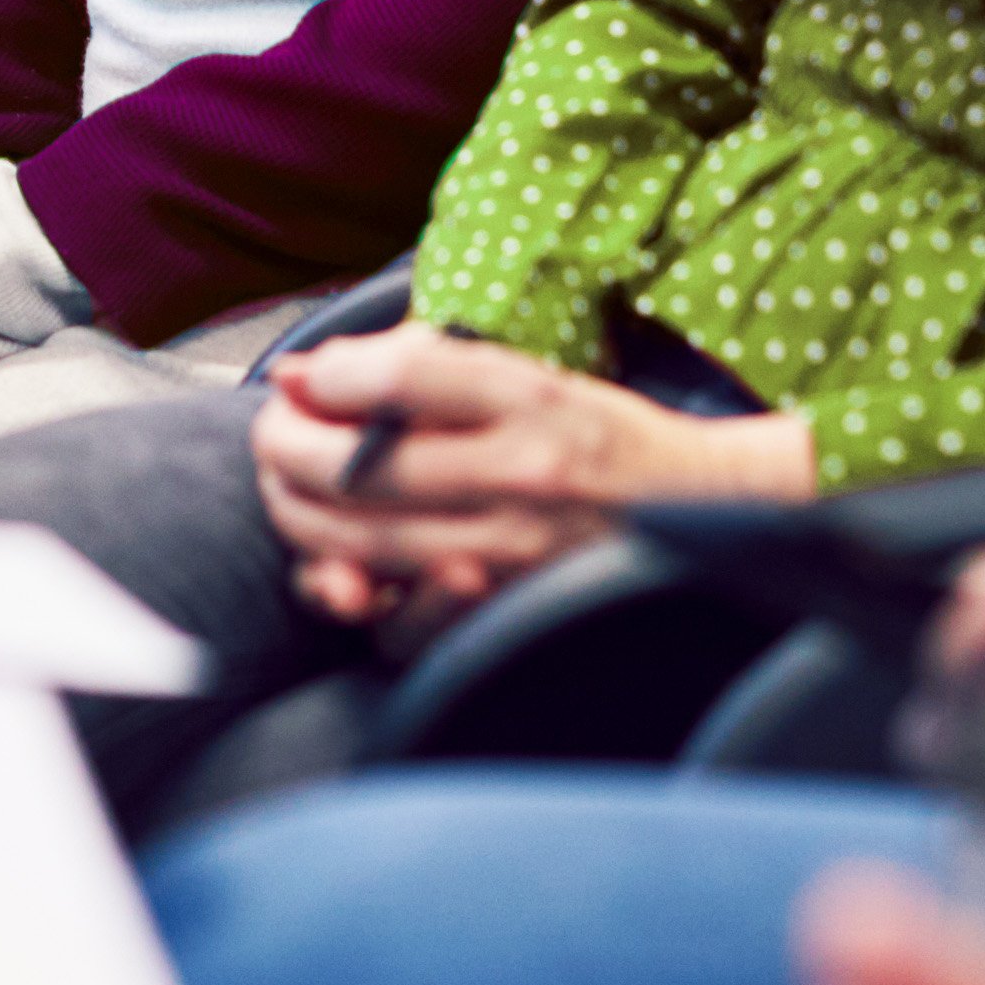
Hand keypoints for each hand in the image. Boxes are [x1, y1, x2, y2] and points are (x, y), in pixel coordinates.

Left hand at [248, 326, 814, 629]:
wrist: (710, 517)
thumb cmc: (604, 439)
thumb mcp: (526, 376)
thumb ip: (418, 366)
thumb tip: (304, 373)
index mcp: (527, 397)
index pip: (395, 377)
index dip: (324, 377)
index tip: (299, 380)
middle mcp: (521, 473)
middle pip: (356, 465)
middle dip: (285, 448)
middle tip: (275, 436)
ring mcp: (514, 553)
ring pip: (360, 543)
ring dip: (300, 517)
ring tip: (293, 493)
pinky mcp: (508, 613)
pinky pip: (398, 618)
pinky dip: (360, 593)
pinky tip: (351, 569)